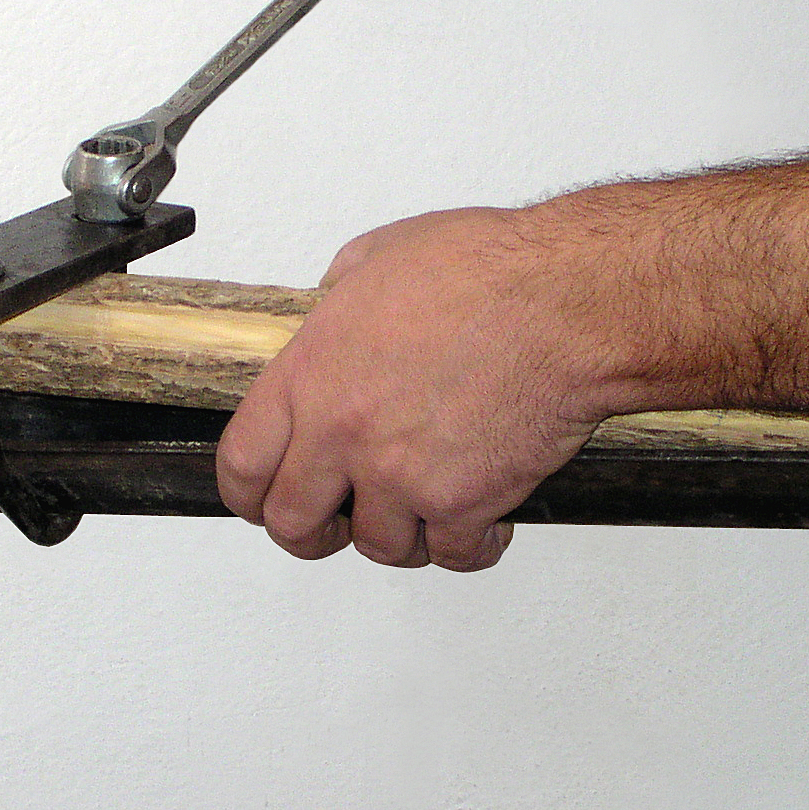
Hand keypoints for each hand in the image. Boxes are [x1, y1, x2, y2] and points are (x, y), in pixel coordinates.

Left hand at [215, 207, 641, 570]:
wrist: (566, 301)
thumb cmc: (490, 270)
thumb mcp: (380, 255)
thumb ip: (337, 296)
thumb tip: (329, 309)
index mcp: (313, 374)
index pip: (242, 463)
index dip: (247, 491)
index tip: (262, 497)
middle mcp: (345, 432)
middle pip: (293, 523)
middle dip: (313, 531)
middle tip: (336, 522)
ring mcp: (401, 474)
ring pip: (378, 545)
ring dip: (402, 533)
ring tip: (426, 505)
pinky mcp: (462, 503)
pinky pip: (452, 554)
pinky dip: (470, 544)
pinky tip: (482, 518)